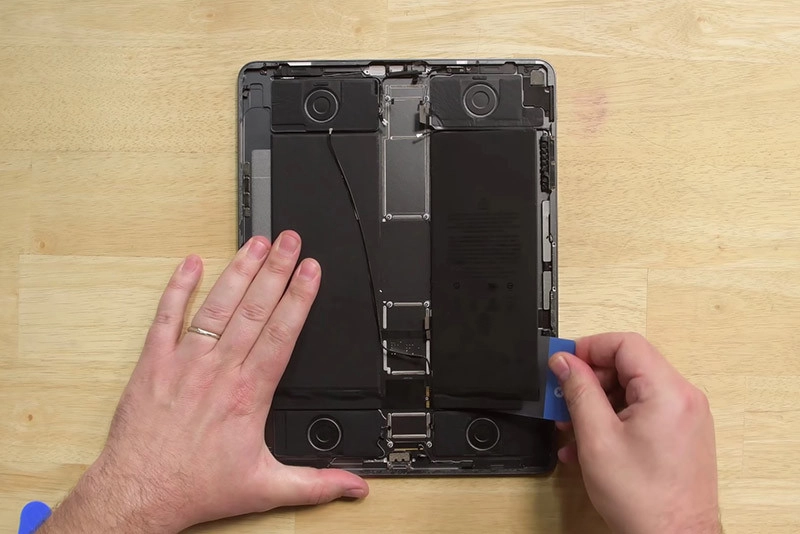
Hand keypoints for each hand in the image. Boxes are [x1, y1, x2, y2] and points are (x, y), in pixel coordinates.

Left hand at [39, 233, 368, 533]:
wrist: (140, 492)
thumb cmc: (197, 487)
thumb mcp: (266, 488)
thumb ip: (316, 483)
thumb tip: (354, 487)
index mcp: (249, 393)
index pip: (282, 333)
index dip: (299, 298)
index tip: (311, 270)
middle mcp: (219, 370)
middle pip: (255, 309)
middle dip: (276, 270)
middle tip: (290, 241)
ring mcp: (185, 362)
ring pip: (217, 306)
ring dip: (238, 271)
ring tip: (255, 243)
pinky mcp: (154, 363)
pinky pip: (166, 317)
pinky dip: (178, 289)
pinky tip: (190, 264)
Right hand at [549, 333, 719, 533]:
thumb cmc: (644, 501)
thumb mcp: (596, 438)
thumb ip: (578, 391)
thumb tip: (564, 362)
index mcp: (668, 392)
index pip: (625, 344)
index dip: (589, 348)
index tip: (564, 363)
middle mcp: (683, 398)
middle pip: (628, 365)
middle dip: (590, 380)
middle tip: (562, 399)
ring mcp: (685, 417)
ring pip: (632, 390)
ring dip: (597, 403)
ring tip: (572, 428)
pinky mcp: (681, 433)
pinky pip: (643, 410)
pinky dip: (614, 418)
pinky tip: (589, 443)